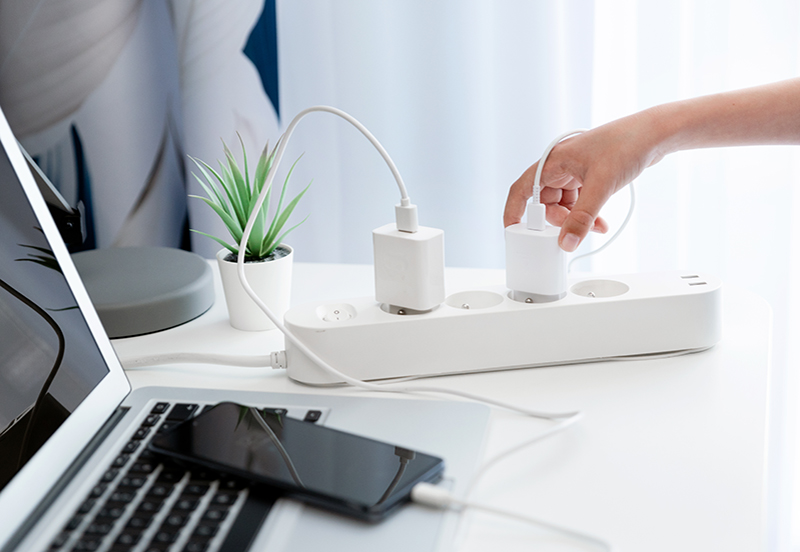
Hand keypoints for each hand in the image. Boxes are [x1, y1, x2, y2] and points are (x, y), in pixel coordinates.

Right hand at [503, 111, 664, 251]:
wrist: (654, 134)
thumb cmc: (626, 145)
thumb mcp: (601, 186)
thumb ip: (582, 218)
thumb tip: (566, 243)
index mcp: (553, 161)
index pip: (522, 189)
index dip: (514, 211)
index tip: (512, 232)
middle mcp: (560, 166)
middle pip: (544, 203)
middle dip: (558, 220)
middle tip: (573, 230)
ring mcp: (574, 171)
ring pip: (563, 205)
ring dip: (576, 219)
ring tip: (595, 226)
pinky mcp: (589, 176)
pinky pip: (579, 202)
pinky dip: (587, 213)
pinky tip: (600, 222)